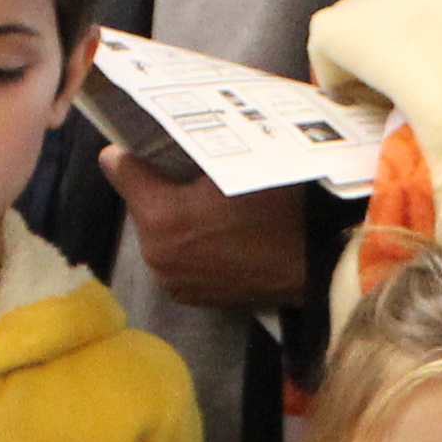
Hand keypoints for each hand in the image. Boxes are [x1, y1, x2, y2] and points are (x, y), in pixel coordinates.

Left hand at [102, 151, 317, 312]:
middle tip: (197, 172)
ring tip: (213, 203)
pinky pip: (180, 258)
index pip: (121, 167)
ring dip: (177, 216)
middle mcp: (156, 258)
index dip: (138, 150)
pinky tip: (222, 232)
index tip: (157, 142)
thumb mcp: (233, 163)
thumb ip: (182, 148)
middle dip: (162, 186)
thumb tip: (131, 146)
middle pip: (141, 203)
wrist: (321, 263)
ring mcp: (174, 284)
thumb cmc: (282, 205)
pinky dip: (193, 243)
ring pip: (160, 232)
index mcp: (161, 220)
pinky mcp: (195, 299)